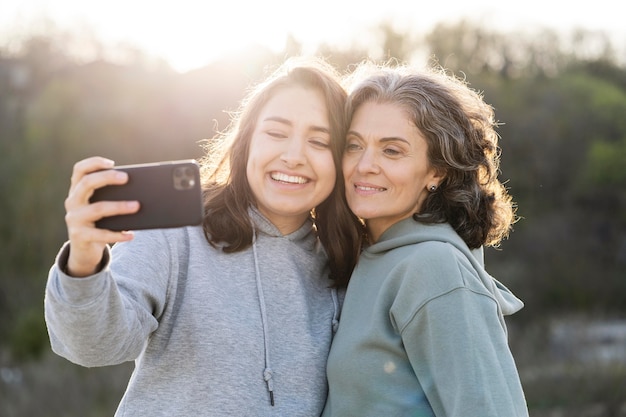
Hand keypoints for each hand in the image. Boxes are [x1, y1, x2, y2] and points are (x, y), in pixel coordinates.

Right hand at [64, 157, 139, 276]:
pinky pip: (101, 234)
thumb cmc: (99, 223)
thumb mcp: (102, 207)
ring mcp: (74, 219)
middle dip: (107, 178)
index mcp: (77, 190)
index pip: (80, 170)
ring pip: (97, 208)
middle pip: (87, 183)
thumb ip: (113, 197)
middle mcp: (72, 202)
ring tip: (137, 206)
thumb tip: (141, 191)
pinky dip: (118, 234)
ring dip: (119, 207)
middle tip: (126, 178)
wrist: (84, 251)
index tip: (112, 163)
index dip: (94, 163)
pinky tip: (131, 234)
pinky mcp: (79, 236)